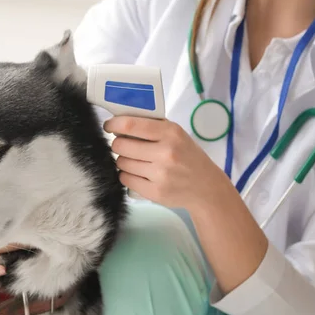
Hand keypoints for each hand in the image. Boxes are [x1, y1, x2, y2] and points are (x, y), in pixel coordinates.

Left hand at [104, 116, 235, 210]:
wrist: (206, 187)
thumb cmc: (186, 156)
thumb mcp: (176, 135)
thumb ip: (152, 127)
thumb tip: (119, 122)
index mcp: (170, 133)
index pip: (130, 125)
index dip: (113, 125)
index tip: (108, 126)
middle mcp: (166, 153)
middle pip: (120, 146)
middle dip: (118, 145)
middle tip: (125, 146)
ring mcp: (160, 174)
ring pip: (121, 163)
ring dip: (123, 161)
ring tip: (136, 161)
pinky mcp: (155, 192)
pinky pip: (125, 179)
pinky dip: (127, 175)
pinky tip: (139, 173)